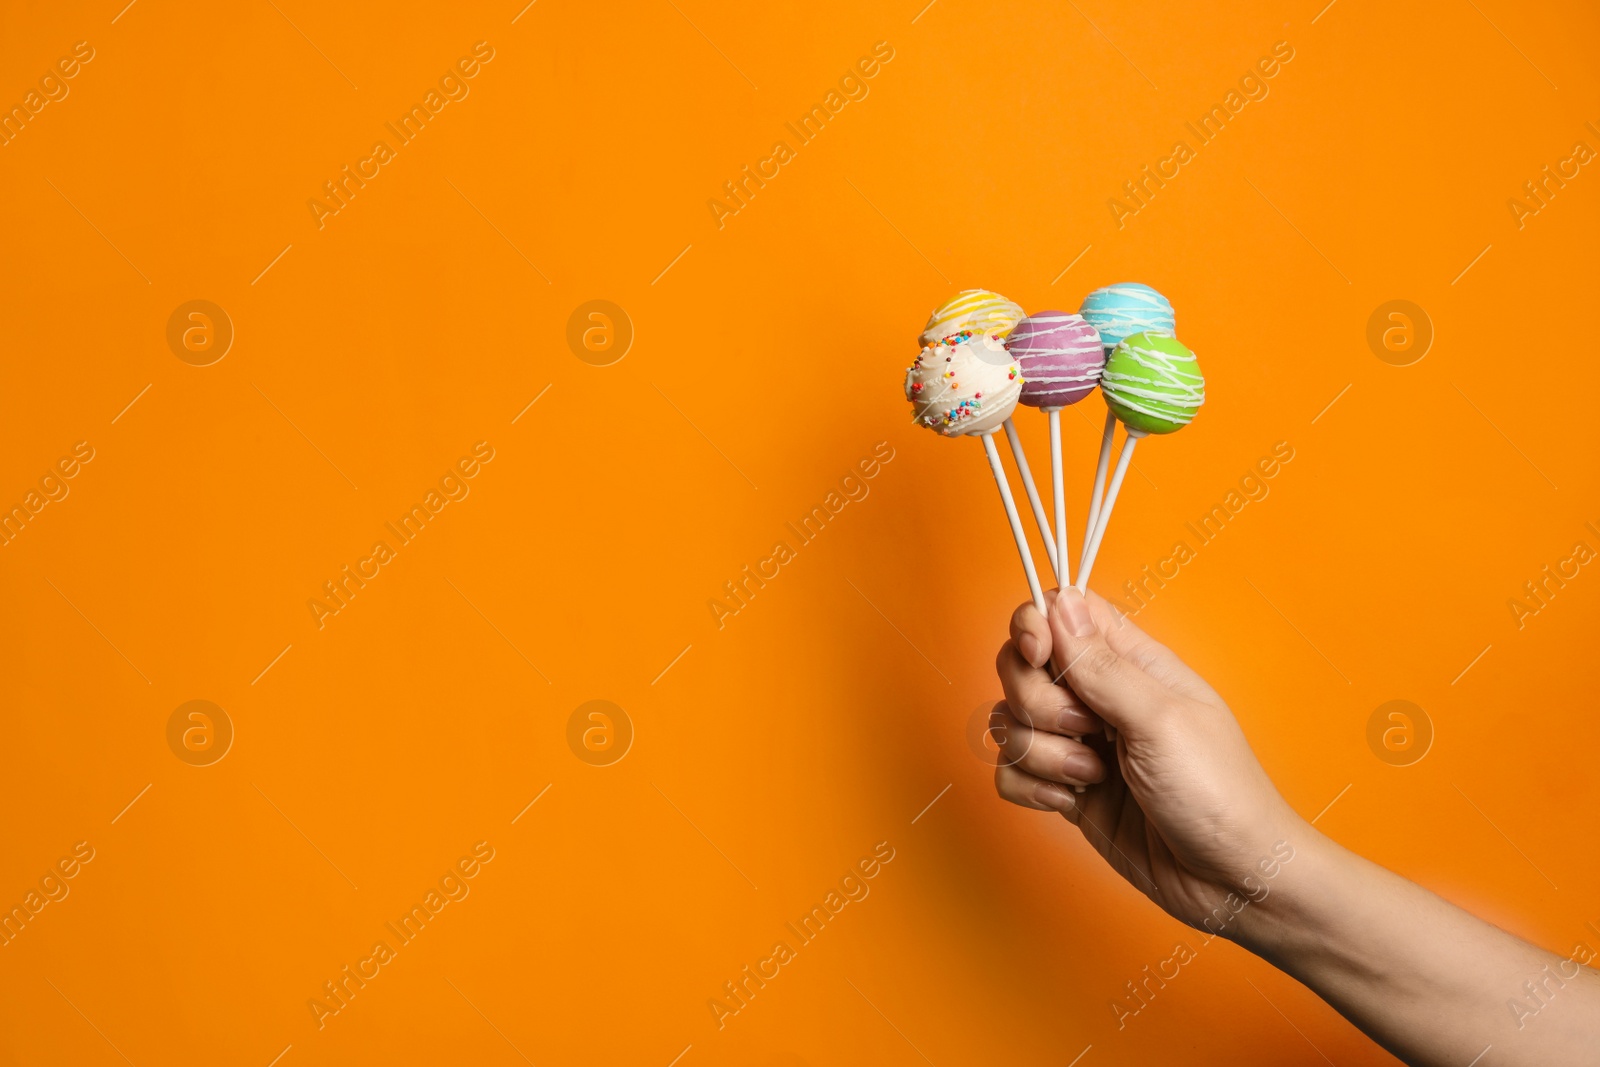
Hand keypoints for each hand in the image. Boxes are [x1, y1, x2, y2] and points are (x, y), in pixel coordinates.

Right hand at [992, 587, 1305, 934]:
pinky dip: (1031, 788)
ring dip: (1039, 752)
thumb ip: (1102, 666)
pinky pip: (1011, 772)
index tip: (1041, 656)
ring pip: (1010, 722)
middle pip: (1021, 666)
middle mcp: (1099, 697)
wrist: (1231, 881)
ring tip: (1091, 777)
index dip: (1036, 625)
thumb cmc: (1219, 794)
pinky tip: (1070, 803)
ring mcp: (1079, 745)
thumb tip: (1061, 602)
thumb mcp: (1161, 721)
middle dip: (1035, 701)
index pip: (1062, 611)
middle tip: (1087, 731)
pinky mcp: (1066, 789)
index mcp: (1132, 663)